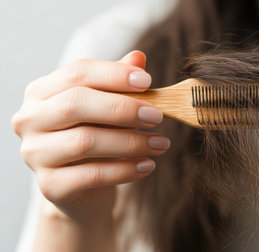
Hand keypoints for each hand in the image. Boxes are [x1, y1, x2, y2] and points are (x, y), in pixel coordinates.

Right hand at [11, 51, 169, 221]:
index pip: (77, 73)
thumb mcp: (107, 107)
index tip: (148, 82)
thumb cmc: (95, 137)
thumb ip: (118, 83)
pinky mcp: (50, 185)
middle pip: (76, 104)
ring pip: (84, 141)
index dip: (114, 74)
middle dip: (123, 109)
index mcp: (42, 92)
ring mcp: (35, 154)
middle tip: (158, 116)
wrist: (83, 187)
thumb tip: (138, 58)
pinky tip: (148, 165)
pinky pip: (92, 175)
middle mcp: (29, 120)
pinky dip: (126, 169)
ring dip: (131, 142)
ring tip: (161, 143)